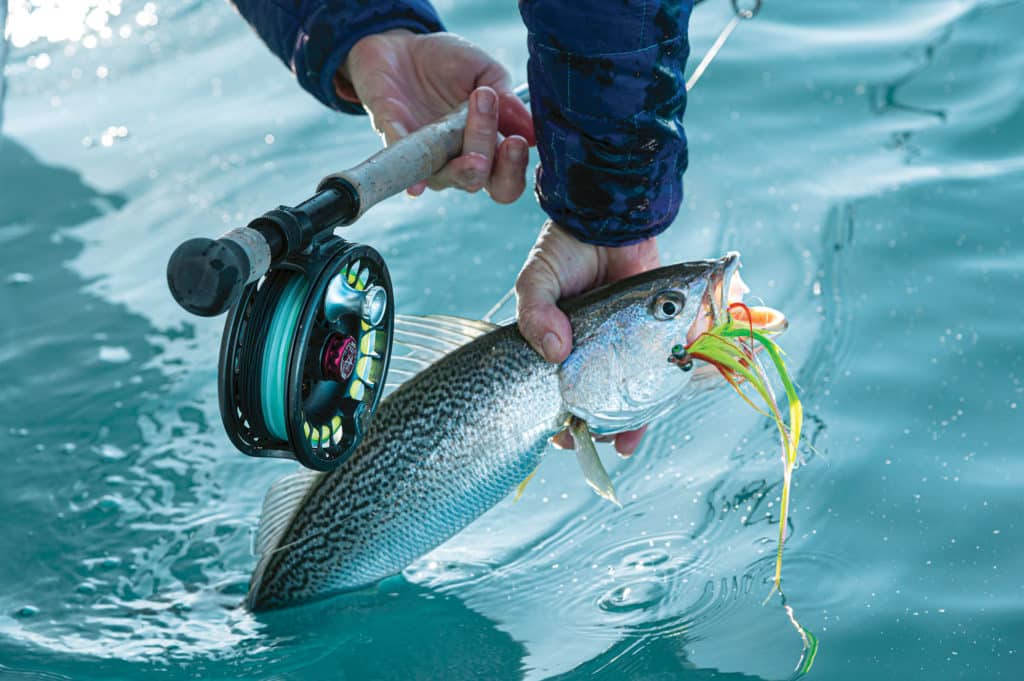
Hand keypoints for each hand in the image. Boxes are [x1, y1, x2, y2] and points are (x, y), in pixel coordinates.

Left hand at [337, 30, 534, 202]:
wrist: (401, 46)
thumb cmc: (449, 64)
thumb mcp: (485, 73)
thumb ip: (507, 101)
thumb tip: (533, 133)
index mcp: (485, 149)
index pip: (505, 181)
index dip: (513, 170)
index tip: (517, 141)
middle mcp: (455, 161)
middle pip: (476, 179)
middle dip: (485, 152)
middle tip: (487, 112)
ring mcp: (424, 156)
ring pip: (442, 176)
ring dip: (456, 156)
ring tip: (465, 116)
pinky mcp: (393, 140)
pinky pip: (400, 162)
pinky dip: (410, 172)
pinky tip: (417, 186)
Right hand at [516, 221, 660, 455]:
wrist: (608, 214)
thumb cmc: (565, 251)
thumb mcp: (536, 282)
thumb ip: (535, 314)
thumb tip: (554, 352)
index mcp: (563, 347)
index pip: (561, 393)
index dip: (561, 419)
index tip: (562, 435)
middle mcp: (599, 352)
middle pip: (601, 402)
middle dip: (599, 428)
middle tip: (599, 442)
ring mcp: (631, 344)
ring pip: (635, 392)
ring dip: (634, 420)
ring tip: (627, 440)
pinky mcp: (661, 329)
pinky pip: (668, 362)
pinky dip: (672, 381)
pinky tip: (664, 401)